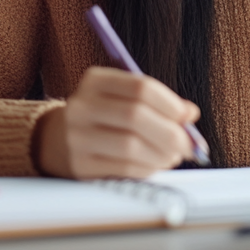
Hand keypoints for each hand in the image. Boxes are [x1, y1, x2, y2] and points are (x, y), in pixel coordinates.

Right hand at [35, 66, 200, 179]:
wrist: (59, 139)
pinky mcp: (80, 165)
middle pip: (136, 116)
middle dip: (170, 132)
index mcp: (95, 80)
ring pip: (130, 145)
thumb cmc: (104, 115)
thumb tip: (190, 113)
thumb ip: (158, 102)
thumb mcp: (124, 98)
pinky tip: (155, 165)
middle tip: (188, 144)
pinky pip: (123, 169)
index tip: (188, 116)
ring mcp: (77, 137)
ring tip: (173, 156)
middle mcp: (81, 106)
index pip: (140, 87)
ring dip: (161, 153)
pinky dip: (147, 168)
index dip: (170, 103)